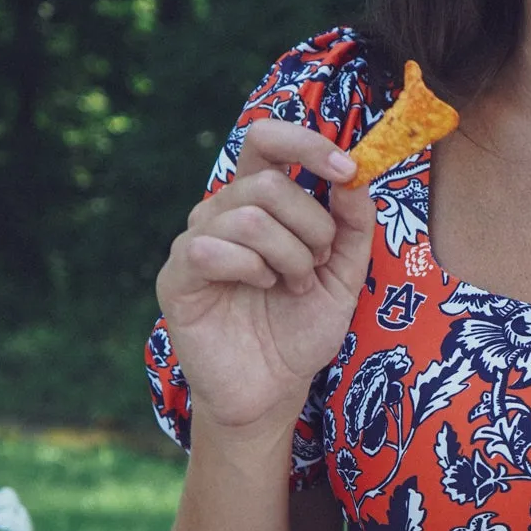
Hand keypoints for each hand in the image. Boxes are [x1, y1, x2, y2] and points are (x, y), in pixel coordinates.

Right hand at [156, 118, 374, 435]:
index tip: (348, 171)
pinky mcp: (176, 278)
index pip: (266, 140)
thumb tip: (353, 176)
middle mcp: (221, 213)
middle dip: (312, 227)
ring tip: (294, 287)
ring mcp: (195, 242)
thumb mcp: (344, 275)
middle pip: (269, 183)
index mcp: (257, 202)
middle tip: (318, 265)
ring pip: (249, 217)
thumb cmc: (301, 329)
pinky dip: (251, 270)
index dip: (306, 144)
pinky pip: (210, 249)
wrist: (273, 390)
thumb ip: (352, 225)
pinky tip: (262, 290)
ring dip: (289, 256)